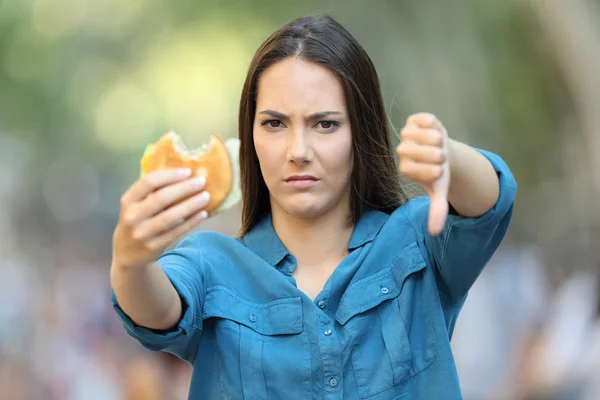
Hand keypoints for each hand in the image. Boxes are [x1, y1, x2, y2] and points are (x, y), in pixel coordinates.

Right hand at [112, 169, 210, 268]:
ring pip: (170, 217)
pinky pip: (176, 232)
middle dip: (184, 188)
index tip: (188, 171)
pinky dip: (191, 222)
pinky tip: (203, 213)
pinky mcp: (153, 247)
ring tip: (206, 196)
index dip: (169, 175)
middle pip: (161, 198)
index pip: (148, 182)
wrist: (127, 254)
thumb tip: (183, 174)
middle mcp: (132, 216)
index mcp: (128, 200)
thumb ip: (152, 191)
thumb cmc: (137, 221)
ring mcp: (142, 233)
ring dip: (190, 205)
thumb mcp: (136, 205)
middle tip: (201, 181)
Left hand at [397, 113, 450, 235]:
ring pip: (428, 136)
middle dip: (438, 155)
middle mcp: (403, 150)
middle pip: (421, 152)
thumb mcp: (440, 190)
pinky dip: (436, 125)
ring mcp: (407, 133)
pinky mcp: (415, 119)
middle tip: (441, 156)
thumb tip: (435, 233)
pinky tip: (436, 131)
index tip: (439, 170)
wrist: (441, 150)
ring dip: (440, 142)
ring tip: (440, 145)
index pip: (415, 169)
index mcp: (406, 167)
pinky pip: (427, 119)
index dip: (433, 170)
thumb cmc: (439, 172)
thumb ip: (437, 209)